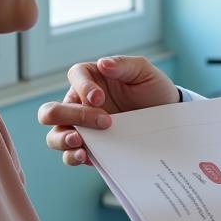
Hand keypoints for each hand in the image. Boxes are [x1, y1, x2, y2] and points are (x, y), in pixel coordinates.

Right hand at [38, 56, 178, 165]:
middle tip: (101, 121)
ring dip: (62, 139)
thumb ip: (124, 64)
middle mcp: (81, 103)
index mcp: (91, 78)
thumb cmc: (153, 89)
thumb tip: (103, 63)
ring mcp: (83, 127)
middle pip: (53, 110)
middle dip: (69, 116)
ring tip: (79, 143)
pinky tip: (86, 156)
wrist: (167, 116)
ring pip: (55, 135)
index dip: (82, 86)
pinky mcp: (91, 147)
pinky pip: (70, 154)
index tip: (99, 98)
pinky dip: (73, 157)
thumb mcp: (144, 72)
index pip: (75, 76)